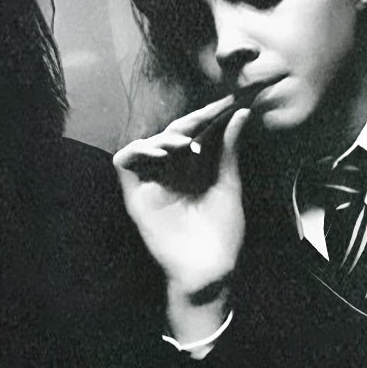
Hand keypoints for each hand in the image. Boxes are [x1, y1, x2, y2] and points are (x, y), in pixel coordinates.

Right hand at [112, 94, 250, 308]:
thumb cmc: (222, 233)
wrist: (208, 267)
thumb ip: (228, 150)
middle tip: (209, 115)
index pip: (198, 132)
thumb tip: (241, 114)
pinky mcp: (135, 195)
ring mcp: (152, 182)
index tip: (232, 99)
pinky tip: (160, 153)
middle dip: (191, 120)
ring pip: (149, 143)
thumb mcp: (229, 185)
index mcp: (194, 167)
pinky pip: (125, 162)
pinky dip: (138, 150)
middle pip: (174, 133)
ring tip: (183, 145)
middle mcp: (172, 170)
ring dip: (165, 137)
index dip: (211, 115)